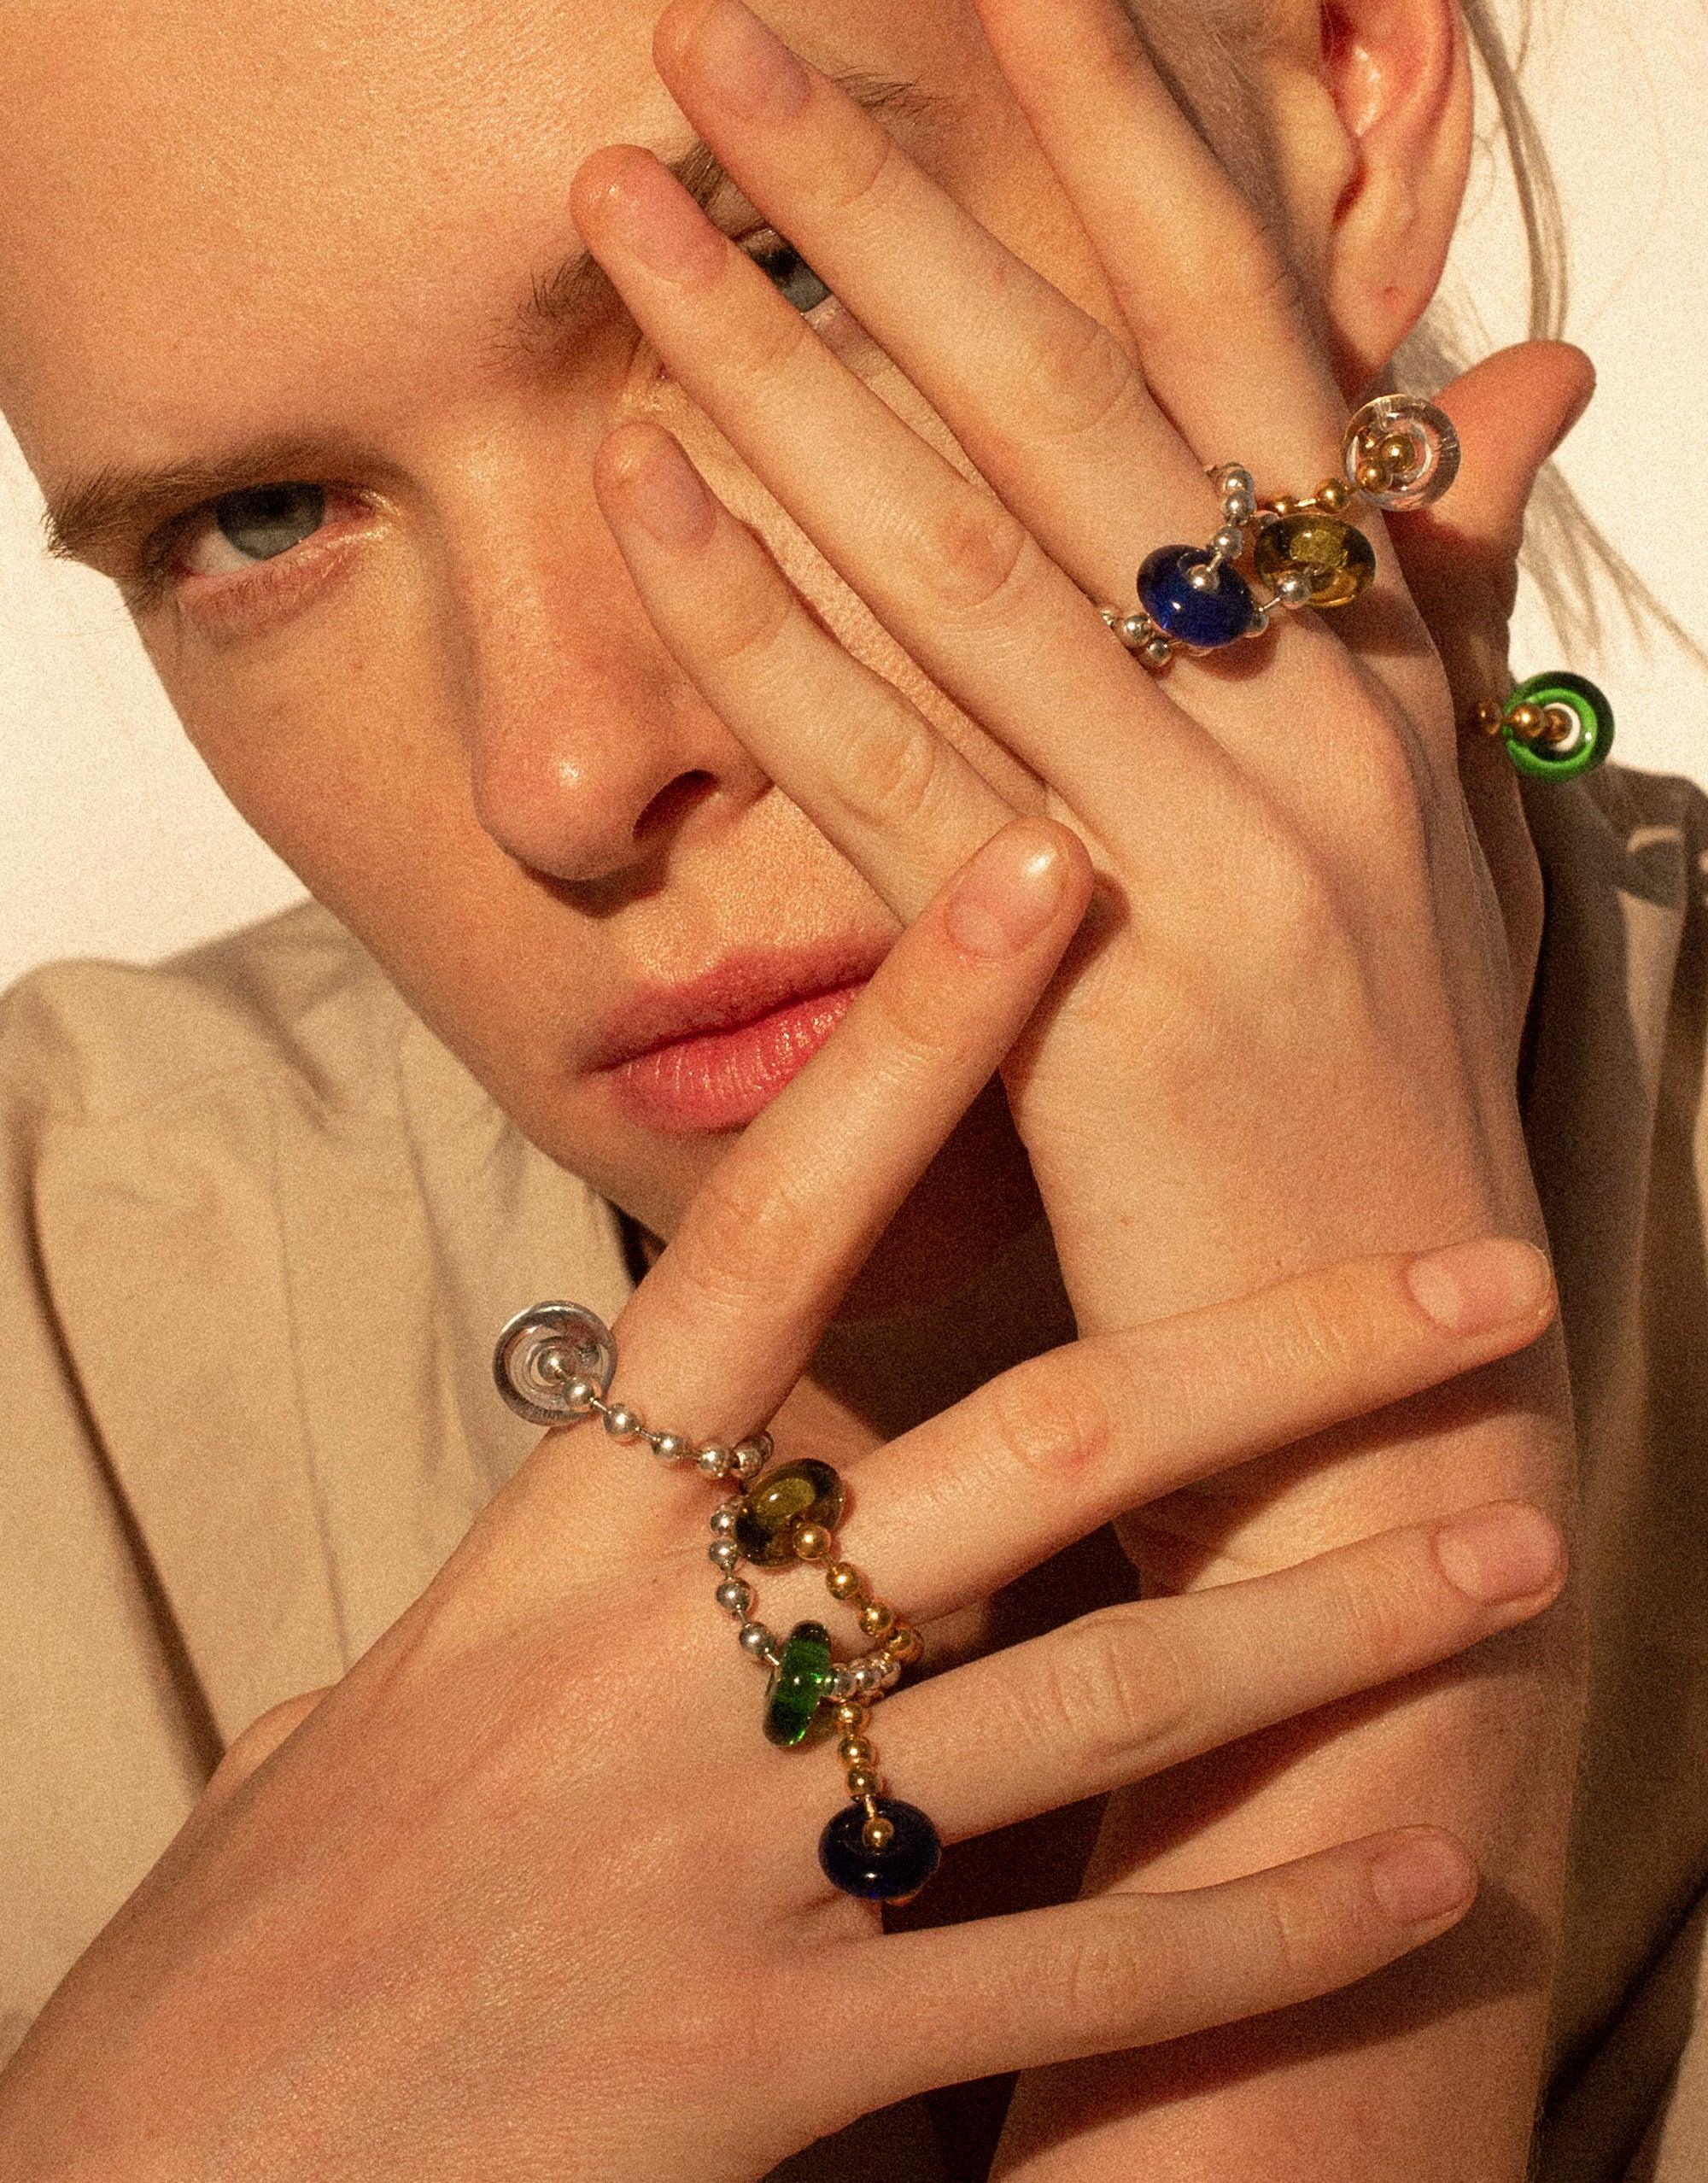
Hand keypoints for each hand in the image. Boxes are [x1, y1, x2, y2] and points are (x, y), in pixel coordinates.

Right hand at [0, 824, 1564, 2181]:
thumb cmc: (264, 1935)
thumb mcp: (381, 1704)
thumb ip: (545, 1591)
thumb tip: (652, 1502)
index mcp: (561, 1543)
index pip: (768, 1231)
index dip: (915, 1038)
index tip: (1051, 876)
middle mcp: (665, 1663)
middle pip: (1027, 1448)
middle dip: (1272, 1349)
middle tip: (1481, 1275)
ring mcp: (734, 1858)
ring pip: (1100, 1699)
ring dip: (1334, 1618)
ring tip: (1515, 1544)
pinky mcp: (775, 2062)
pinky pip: (1069, 1976)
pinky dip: (1253, 1929)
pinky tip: (1411, 1885)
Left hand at [564, 4, 1586, 2172]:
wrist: (1395, 1414)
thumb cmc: (1383, 1144)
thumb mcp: (1457, 863)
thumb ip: (1445, 633)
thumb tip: (1500, 411)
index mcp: (1391, 695)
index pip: (1260, 363)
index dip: (1137, 154)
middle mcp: (1326, 742)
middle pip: (1087, 411)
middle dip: (901, 197)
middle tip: (721, 36)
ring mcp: (1227, 862)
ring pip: (971, 561)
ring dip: (783, 368)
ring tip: (634, 213)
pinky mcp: (1111, 997)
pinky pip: (901, 780)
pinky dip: (765, 632)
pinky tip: (646, 499)